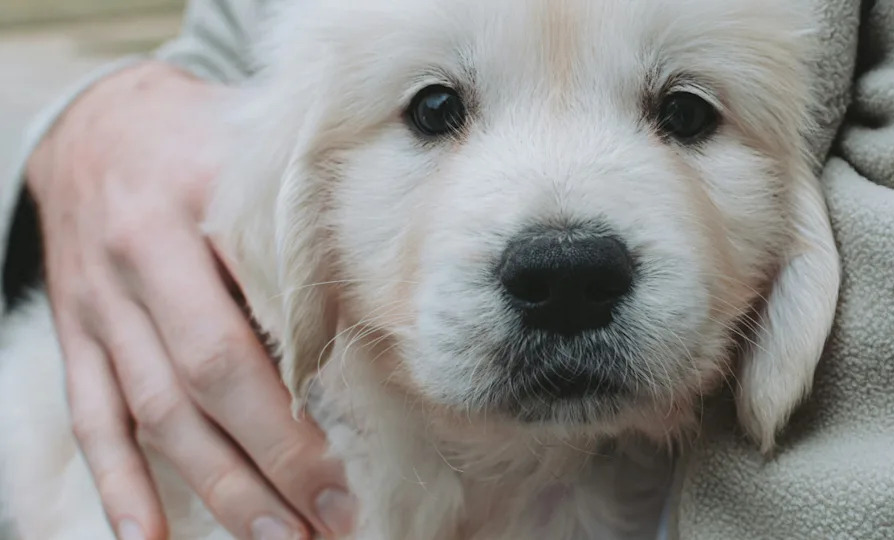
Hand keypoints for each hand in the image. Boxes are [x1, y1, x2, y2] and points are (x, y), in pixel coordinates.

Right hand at [27, 62, 353, 539]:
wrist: (99, 123)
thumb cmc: (201, 143)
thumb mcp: (254, 163)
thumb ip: (295, 236)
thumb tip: (359, 327)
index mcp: (193, 210)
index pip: (249, 325)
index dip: (295, 409)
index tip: (349, 470)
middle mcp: (138, 262)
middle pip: (205, 382)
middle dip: (271, 464)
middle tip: (331, 522)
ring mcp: (99, 305)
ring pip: (154, 413)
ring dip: (215, 486)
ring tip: (276, 539)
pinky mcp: (75, 333)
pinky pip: (92, 415)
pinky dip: (117, 481)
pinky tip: (147, 536)